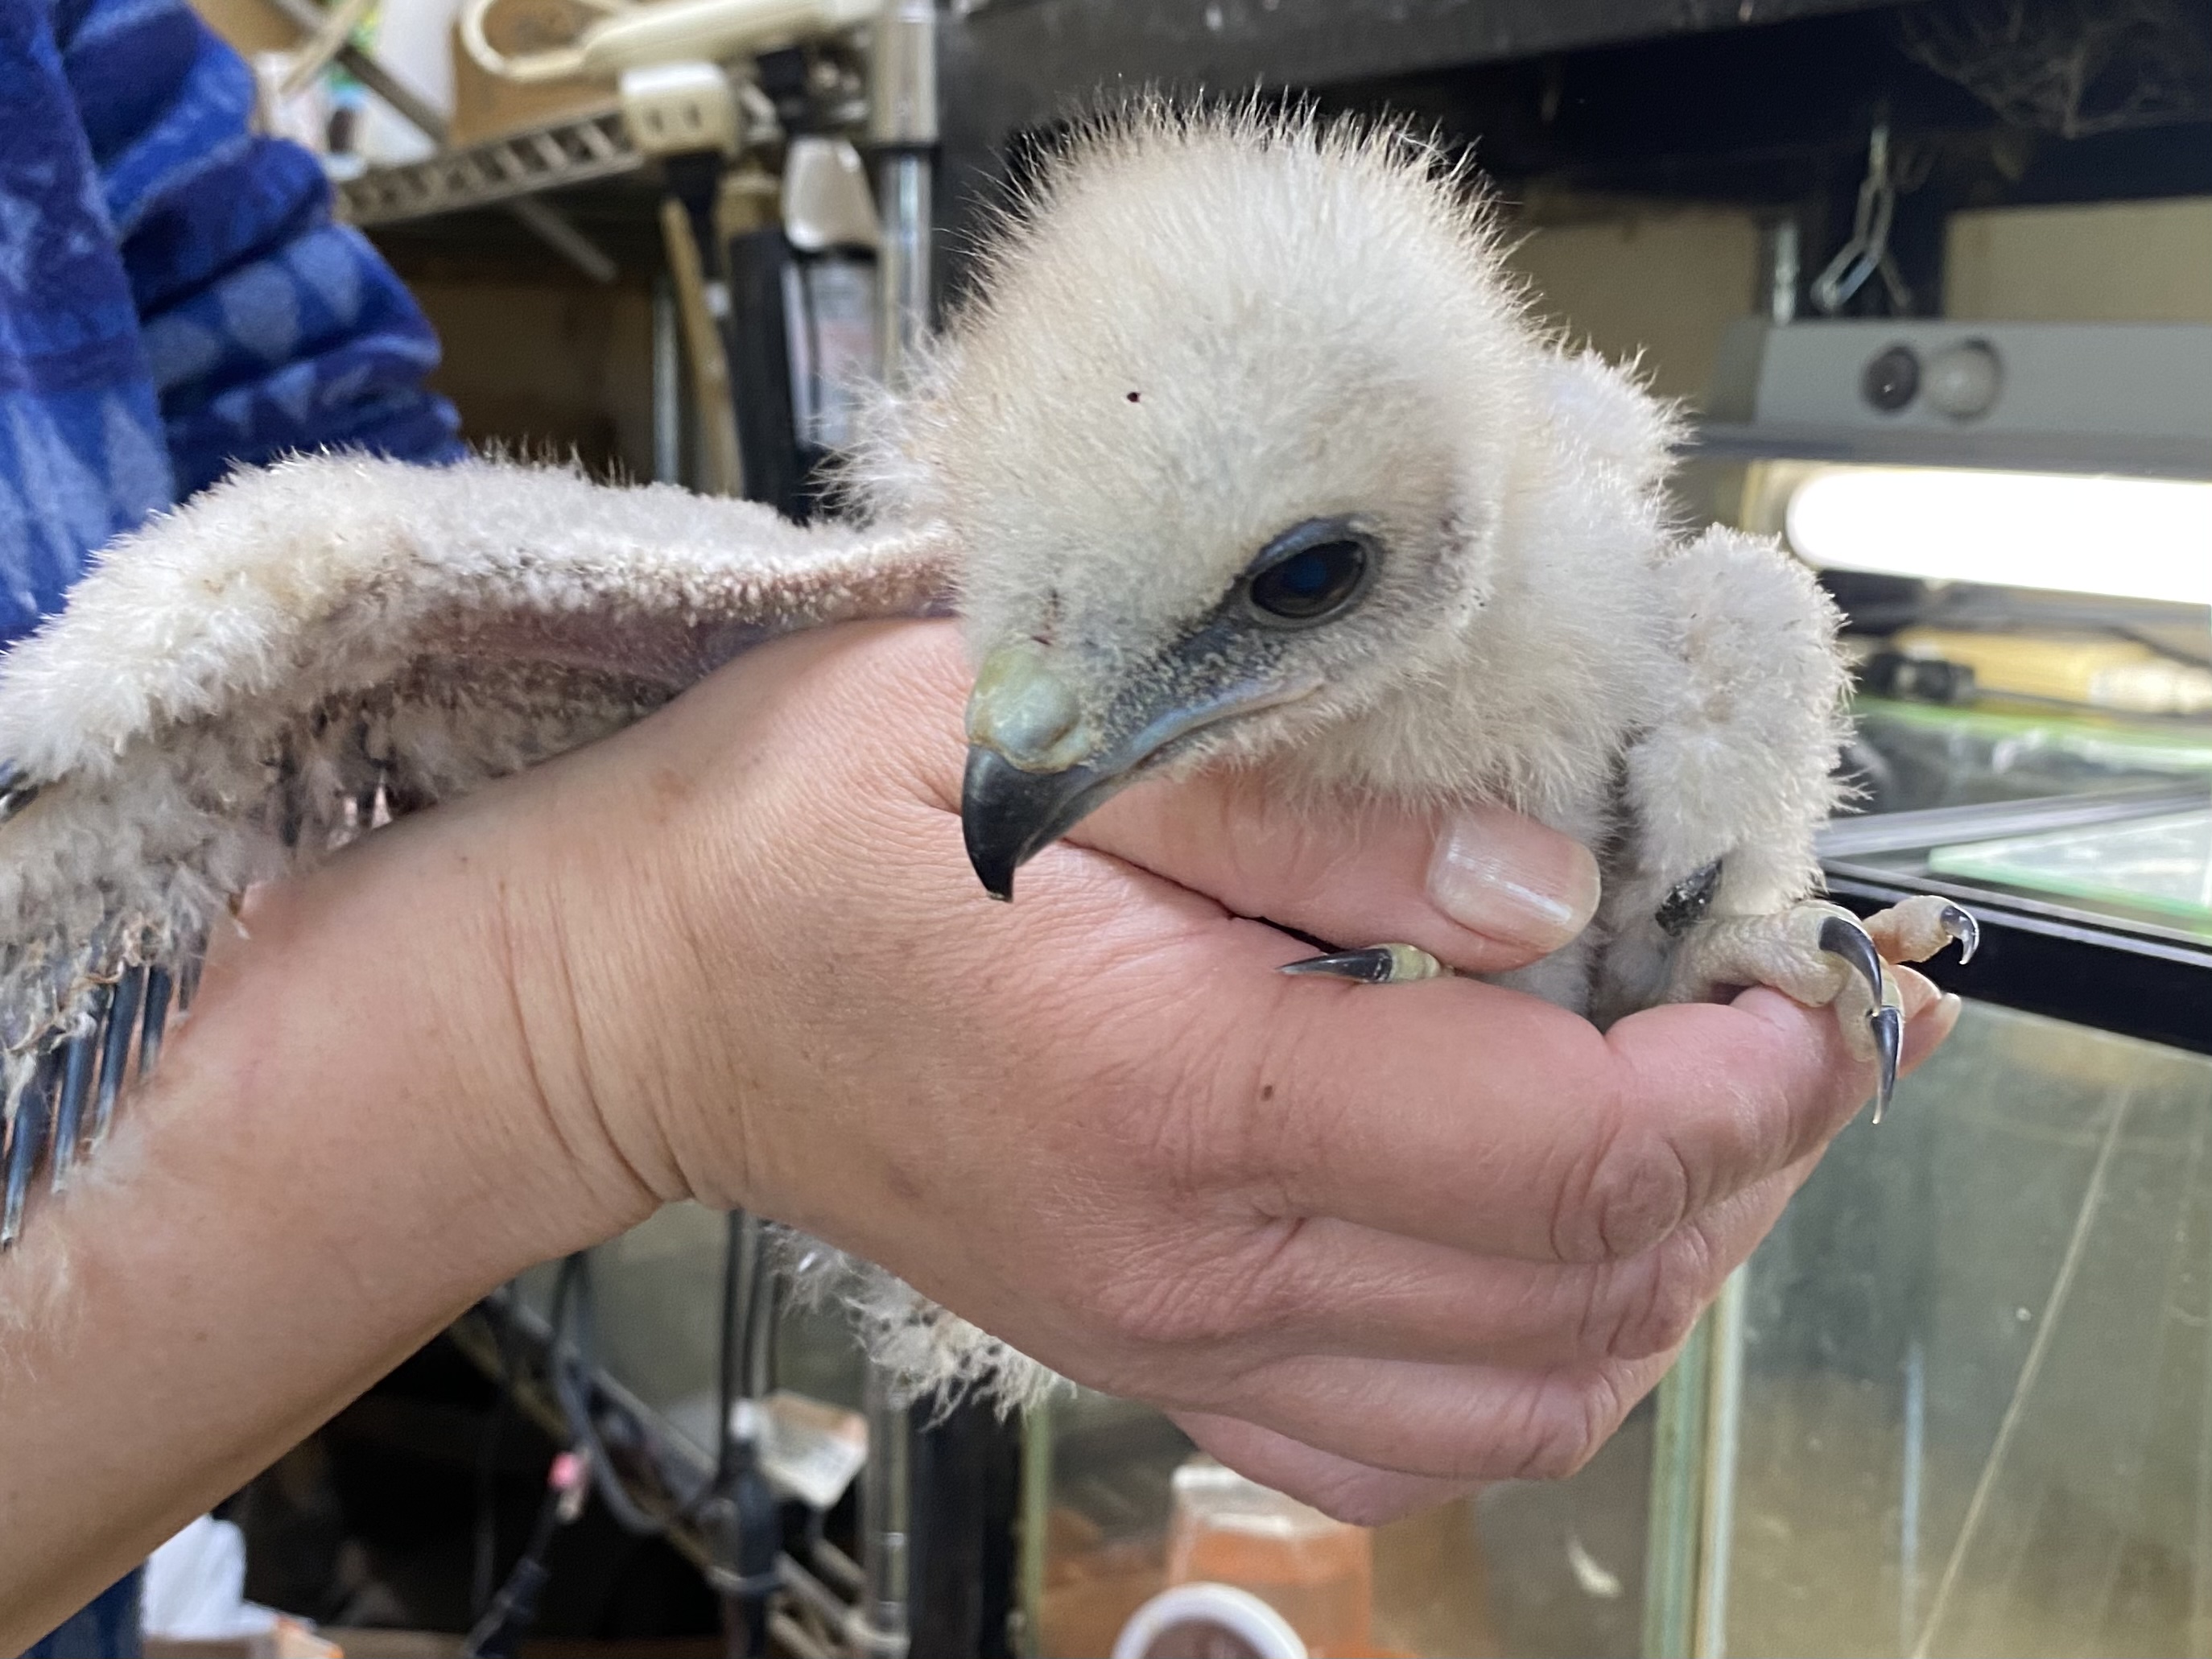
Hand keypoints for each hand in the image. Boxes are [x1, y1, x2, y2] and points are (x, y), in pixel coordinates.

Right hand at [498, 620, 1955, 1523]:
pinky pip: (1409, 1443)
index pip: (1561, 1146)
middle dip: (1740, 1167)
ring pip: (1523, 1404)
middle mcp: (1191, 1260)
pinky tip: (1546, 1240)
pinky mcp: (1155, 1354)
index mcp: (1177, 1088)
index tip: (1799, 988)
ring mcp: (1174, 1337)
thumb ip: (1315, 822)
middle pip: (1581, 1292)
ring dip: (1658, 1273)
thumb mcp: (1047, 734)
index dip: (1738, 1078)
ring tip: (1685, 1124)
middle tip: (1772, 1027)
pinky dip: (1536, 1364)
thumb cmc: (809, 831)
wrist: (643, 990)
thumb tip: (1537, 888)